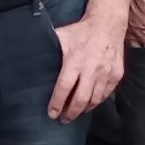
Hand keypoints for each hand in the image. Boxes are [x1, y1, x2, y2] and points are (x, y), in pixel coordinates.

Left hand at [49, 0, 133, 121]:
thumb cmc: (82, 30)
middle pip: (80, 99)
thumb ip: (48, 46)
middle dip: (70, 113)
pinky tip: (89, 103)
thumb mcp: (62, 35)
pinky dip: (97, 101)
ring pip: (94, 100)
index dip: (57, 103)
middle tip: (63, 120)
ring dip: (83, 110)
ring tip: (75, 113)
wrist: (107, 24)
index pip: (64, 88)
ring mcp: (106, 73)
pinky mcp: (116, 75)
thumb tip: (28, 52)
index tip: (51, 113)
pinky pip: (106, 94)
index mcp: (75, 61)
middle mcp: (91, 69)